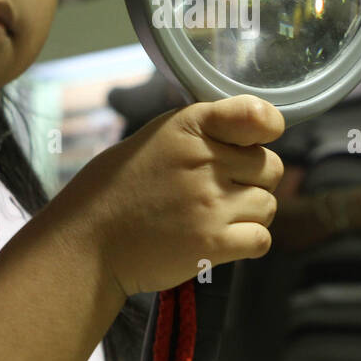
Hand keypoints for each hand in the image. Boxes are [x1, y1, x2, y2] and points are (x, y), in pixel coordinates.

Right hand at [51, 95, 284, 296]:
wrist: (89, 240)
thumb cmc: (122, 187)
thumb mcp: (157, 137)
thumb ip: (204, 131)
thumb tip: (256, 131)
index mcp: (190, 127)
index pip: (257, 116)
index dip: (267, 128)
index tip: (257, 140)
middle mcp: (203, 161)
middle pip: (271, 167)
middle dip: (254, 179)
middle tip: (223, 190)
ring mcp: (209, 204)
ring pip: (269, 205)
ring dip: (251, 214)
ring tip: (218, 217)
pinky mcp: (212, 244)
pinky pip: (262, 239)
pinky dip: (249, 241)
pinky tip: (225, 239)